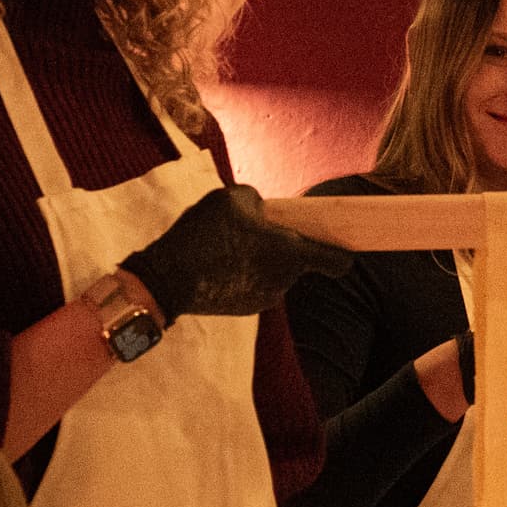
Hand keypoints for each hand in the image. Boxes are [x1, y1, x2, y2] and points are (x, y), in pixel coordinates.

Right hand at [119, 184, 353, 321]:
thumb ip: (260, 202)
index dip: (341, 252)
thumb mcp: (231, 197)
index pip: (338, 262)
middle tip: (254, 233)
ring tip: (229, 246)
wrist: (165, 279)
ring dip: (261, 261)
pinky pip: (255, 284)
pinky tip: (219, 263)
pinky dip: (245, 274)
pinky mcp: (245, 309)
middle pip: (298, 262)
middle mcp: (284, 281)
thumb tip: (264, 211)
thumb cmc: (203, 234)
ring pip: (274, 273)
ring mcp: (265, 299)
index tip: (337, 242)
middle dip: (283, 247)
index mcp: (290, 254)